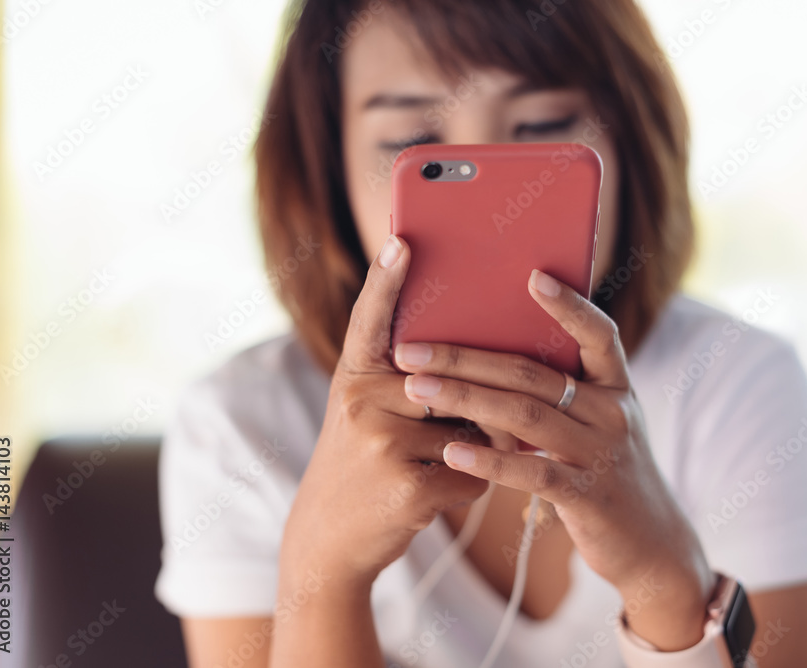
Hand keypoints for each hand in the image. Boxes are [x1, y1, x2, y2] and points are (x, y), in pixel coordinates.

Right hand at [279, 235, 489, 588]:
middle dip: (475, 403)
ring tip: (435, 463)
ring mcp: (382, 443)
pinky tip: (439, 491)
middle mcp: (361, 402)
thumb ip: (406, 383)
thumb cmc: (362, 462)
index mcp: (354, 377)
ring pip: (471, 430)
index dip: (386, 280)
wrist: (326, 537)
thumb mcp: (367, 412)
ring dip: (475, 449)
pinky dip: (472, 483)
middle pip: (452, 381)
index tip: (402, 241)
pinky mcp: (408, 487)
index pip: (371, 320)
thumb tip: (480, 366)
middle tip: (476, 417)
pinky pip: (473, 471)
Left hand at [393, 269, 714, 649]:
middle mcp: (613, 413)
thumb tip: (493, 355)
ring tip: (415, 387)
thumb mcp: (598, 422)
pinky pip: (532, 472)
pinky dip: (489, 461)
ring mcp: (601, 454)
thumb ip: (563, 391)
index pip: (598, 334)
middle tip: (411, 348)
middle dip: (467, 357)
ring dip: (464, 398)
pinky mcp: (587, 497)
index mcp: (617, 386)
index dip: (568, 305)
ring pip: (525, 416)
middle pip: (533, 374)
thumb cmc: (608, 471)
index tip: (532, 276)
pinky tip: (452, 451)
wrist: (651, 543)